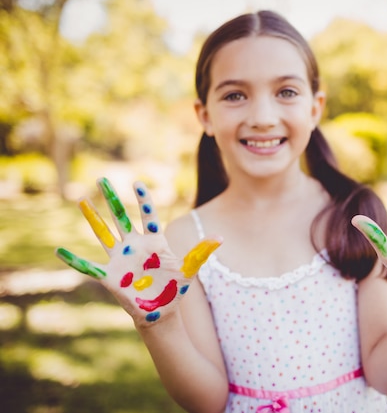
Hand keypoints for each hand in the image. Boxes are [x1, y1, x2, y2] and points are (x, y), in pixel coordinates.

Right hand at [55, 178, 220, 326]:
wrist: (162, 312)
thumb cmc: (175, 289)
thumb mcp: (190, 269)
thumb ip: (201, 252)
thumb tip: (220, 238)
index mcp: (154, 241)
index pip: (147, 214)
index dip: (143, 199)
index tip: (137, 182)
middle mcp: (134, 245)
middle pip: (121, 217)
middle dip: (112, 198)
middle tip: (102, 178)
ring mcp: (120, 259)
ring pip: (104, 234)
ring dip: (92, 218)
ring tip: (81, 200)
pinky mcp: (110, 276)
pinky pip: (89, 266)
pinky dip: (75, 260)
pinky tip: (60, 251)